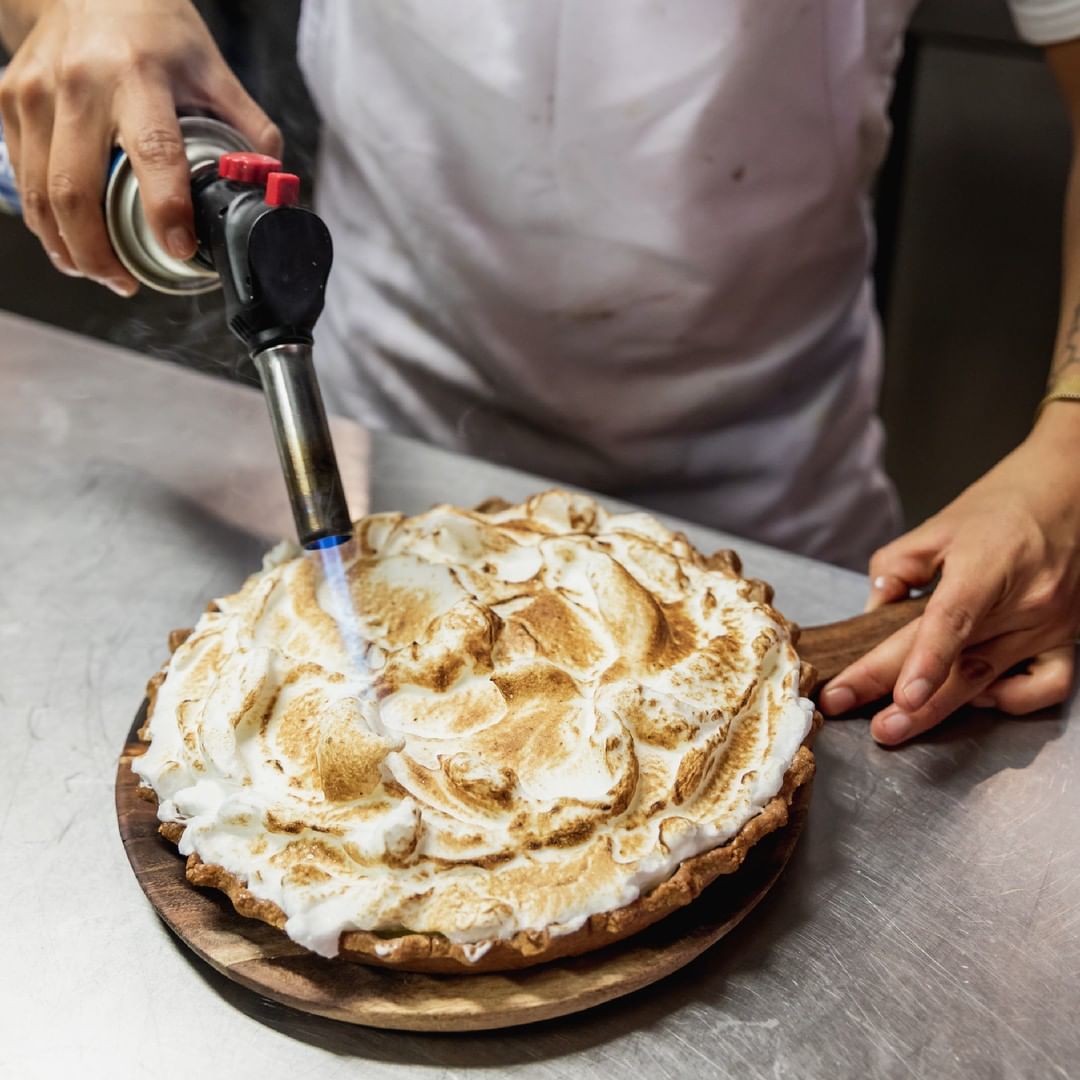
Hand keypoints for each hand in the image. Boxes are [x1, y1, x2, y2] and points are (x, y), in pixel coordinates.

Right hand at [0, 0, 280, 294]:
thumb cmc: (154, 30)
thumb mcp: (212, 69)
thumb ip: (249, 131)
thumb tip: (272, 189)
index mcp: (139, 76)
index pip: (154, 152)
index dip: (165, 209)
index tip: (178, 249)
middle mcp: (80, 85)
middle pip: (75, 191)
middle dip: (98, 253)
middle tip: (124, 283)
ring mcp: (34, 93)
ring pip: (40, 195)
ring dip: (68, 248)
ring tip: (99, 272)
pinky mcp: (9, 101)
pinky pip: (23, 180)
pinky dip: (46, 222)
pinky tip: (71, 240)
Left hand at [819, 405, 1079, 743]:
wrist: (1070, 490)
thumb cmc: (1001, 505)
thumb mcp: (937, 526)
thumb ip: (896, 568)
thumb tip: (871, 614)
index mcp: (987, 565)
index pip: (954, 620)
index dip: (927, 662)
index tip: (901, 696)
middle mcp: (1024, 601)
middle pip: (962, 662)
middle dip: (912, 702)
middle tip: (873, 725)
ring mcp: (1049, 624)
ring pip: (992, 679)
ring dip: (943, 710)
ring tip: (900, 726)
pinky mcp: (1068, 638)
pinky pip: (1047, 686)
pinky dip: (1012, 700)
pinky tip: (977, 697)